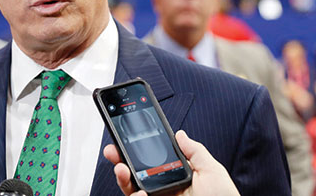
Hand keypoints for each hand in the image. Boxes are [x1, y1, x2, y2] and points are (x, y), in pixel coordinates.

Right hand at [103, 130, 239, 195]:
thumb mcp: (212, 172)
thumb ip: (194, 151)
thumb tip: (179, 134)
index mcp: (175, 177)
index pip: (151, 161)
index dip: (137, 150)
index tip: (126, 138)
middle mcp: (164, 190)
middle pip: (135, 174)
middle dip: (120, 160)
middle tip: (112, 151)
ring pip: (131, 189)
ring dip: (122, 177)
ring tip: (121, 169)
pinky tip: (140, 194)